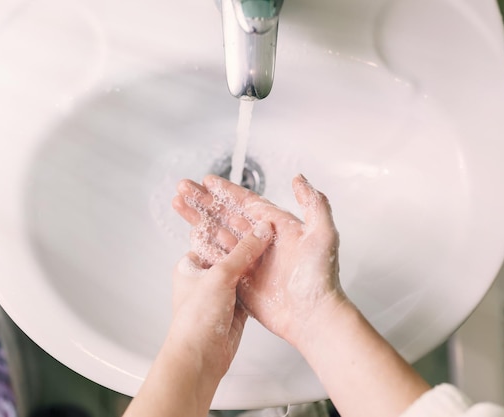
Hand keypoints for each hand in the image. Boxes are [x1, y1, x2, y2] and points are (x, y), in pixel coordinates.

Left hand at [168, 221, 273, 379]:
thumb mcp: (220, 275)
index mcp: (191, 264)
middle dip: (248, 244)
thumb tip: (261, 230)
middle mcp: (204, 277)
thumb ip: (243, 252)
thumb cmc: (196, 318)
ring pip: (242, 271)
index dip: (230, 226)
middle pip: (230, 254)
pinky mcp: (235, 308)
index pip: (213, 237)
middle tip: (268, 229)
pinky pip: (251, 288)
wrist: (200, 357)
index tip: (250, 215)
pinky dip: (260, 281)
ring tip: (275, 243)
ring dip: (256, 262)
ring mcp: (220, 293)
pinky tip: (274, 269)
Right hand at [172, 174, 347, 347]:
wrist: (313, 317)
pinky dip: (203, 247)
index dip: (226, 191)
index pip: (246, 203)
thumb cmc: (321, 278)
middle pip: (226, 215)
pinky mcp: (240, 280)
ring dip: (199, 219)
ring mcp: (249, 261)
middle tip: (184, 188)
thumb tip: (298, 178)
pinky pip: (218, 259)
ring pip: (218, 234)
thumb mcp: (323, 234)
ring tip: (180, 205)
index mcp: (278, 227)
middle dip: (205, 201)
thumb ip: (314, 203)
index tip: (207, 181)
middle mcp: (261, 242)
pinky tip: (191, 235)